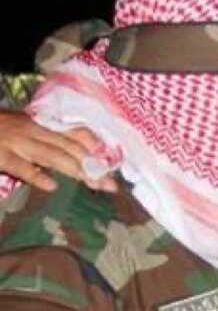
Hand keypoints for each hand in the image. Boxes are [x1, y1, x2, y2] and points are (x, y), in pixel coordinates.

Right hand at [0, 110, 116, 192]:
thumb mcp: (21, 126)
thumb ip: (44, 138)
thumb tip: (68, 156)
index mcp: (39, 124)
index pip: (74, 133)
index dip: (95, 147)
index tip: (112, 163)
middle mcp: (32, 131)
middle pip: (69, 149)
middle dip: (93, 166)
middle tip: (112, 185)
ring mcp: (17, 142)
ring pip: (52, 156)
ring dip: (76, 170)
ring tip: (95, 184)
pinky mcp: (0, 155)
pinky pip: (20, 166)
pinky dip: (36, 175)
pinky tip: (51, 186)